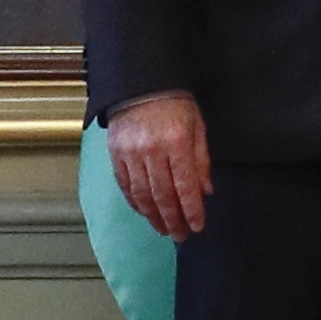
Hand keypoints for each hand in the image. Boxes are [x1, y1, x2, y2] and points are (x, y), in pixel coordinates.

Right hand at [108, 92, 210, 240]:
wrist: (141, 84)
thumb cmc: (176, 103)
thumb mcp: (198, 127)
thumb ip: (201, 160)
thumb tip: (205, 191)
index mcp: (177, 143)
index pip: (185, 186)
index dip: (191, 209)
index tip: (197, 226)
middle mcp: (151, 151)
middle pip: (162, 195)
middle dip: (173, 219)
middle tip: (181, 235)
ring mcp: (130, 153)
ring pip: (142, 194)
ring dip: (153, 216)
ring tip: (164, 229)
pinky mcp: (115, 154)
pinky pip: (125, 184)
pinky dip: (135, 202)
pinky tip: (144, 212)